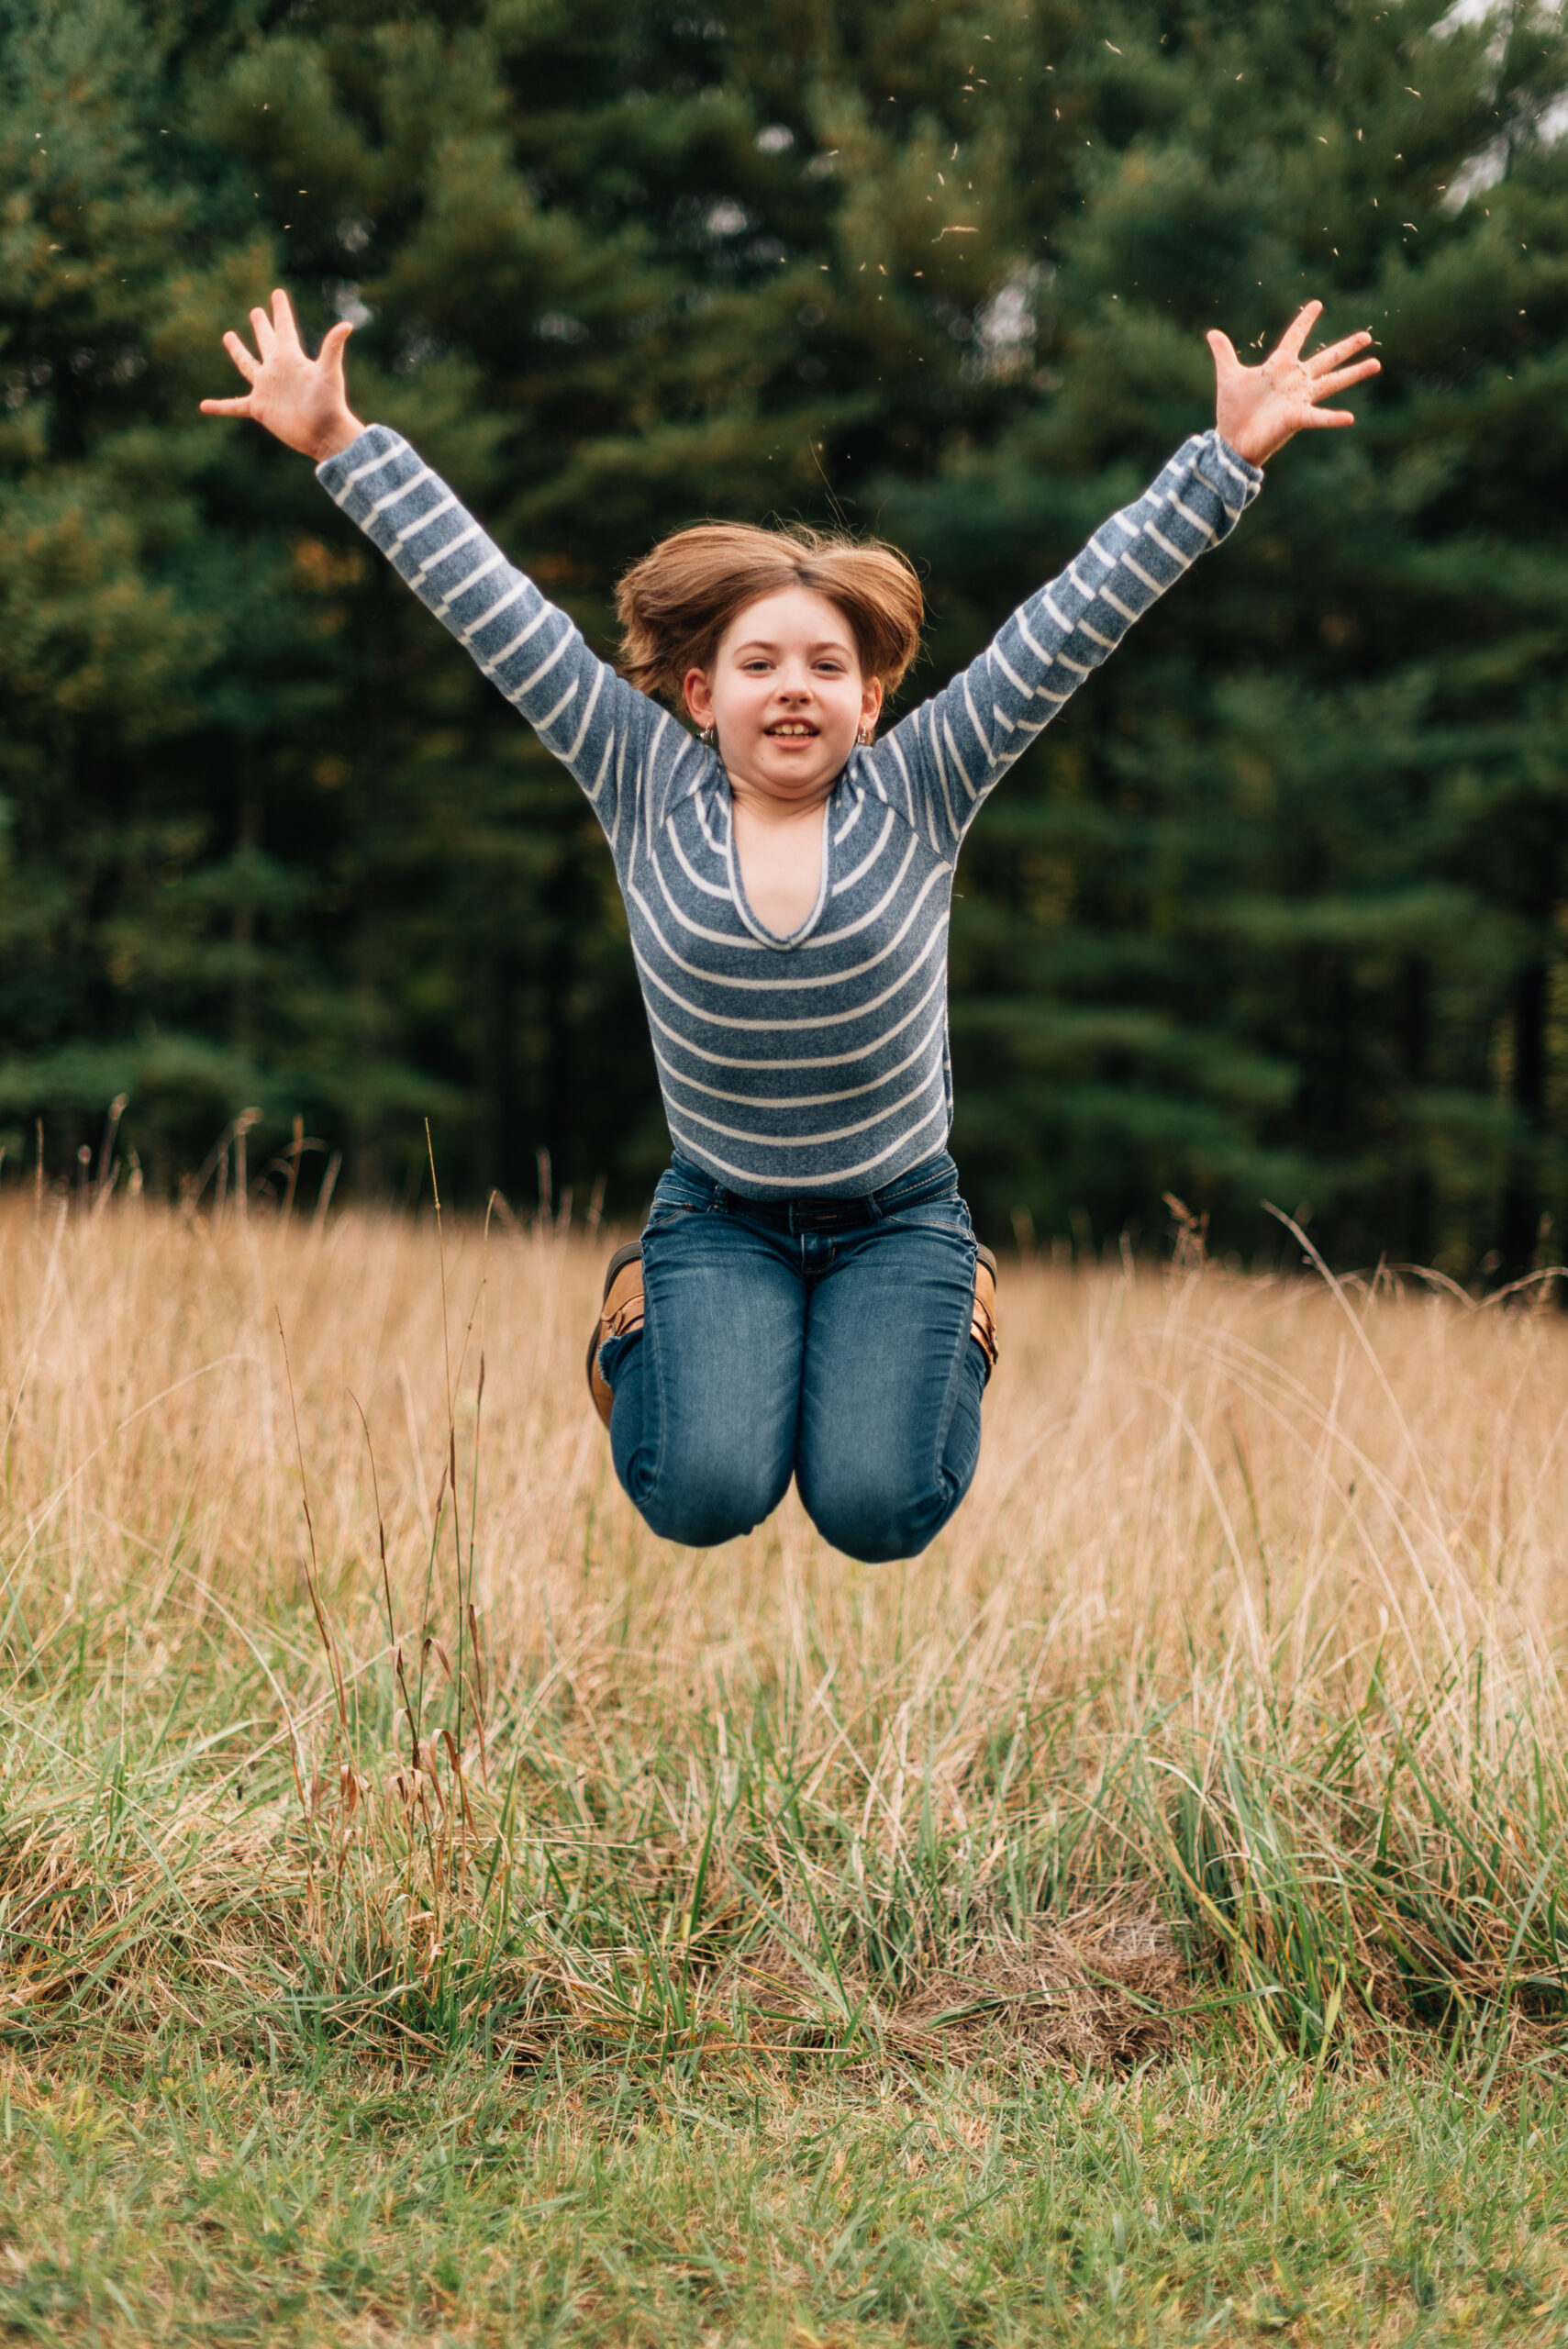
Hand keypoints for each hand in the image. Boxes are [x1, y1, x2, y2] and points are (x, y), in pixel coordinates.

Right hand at [199, 287, 364, 461]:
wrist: (324, 434)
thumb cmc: (329, 403)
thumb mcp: (329, 372)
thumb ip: (333, 348)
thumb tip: (347, 325)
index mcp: (291, 358)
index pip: (284, 327)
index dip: (280, 310)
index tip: (277, 293)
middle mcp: (277, 370)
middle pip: (266, 342)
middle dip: (261, 326)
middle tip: (255, 311)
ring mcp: (267, 389)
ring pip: (247, 366)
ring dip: (238, 351)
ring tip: (229, 336)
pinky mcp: (260, 409)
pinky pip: (234, 407)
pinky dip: (220, 407)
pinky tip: (204, 406)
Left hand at [1207, 301, 1378, 467]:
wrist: (1231, 440)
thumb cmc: (1232, 410)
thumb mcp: (1227, 376)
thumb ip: (1224, 353)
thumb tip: (1212, 333)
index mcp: (1279, 366)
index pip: (1294, 337)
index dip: (1305, 321)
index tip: (1317, 304)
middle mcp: (1294, 380)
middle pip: (1326, 359)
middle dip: (1346, 347)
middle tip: (1368, 336)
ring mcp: (1299, 399)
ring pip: (1332, 383)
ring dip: (1354, 374)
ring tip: (1376, 364)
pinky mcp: (1296, 418)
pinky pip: (1318, 417)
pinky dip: (1332, 418)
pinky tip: (1350, 418)